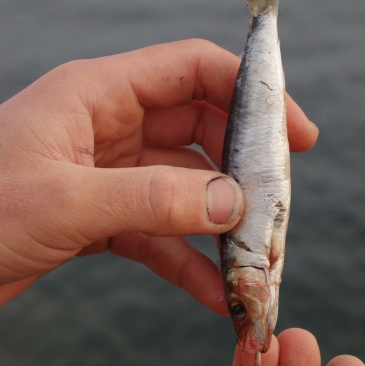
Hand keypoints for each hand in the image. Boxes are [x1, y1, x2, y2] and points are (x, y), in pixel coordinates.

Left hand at [0, 40, 317, 312]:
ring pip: (183, 188)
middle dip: (243, 170)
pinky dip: (186, 261)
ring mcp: (105, 174)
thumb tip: (235, 204)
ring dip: (220, 224)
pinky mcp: (97, 219)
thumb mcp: (67, 202)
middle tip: (279, 212)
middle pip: (198, 131)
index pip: (193, 70)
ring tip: (255, 264)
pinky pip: (158, 234)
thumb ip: (154, 199)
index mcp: (98, 94)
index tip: (297, 134)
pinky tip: (213, 295)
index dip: (250, 92)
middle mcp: (108, 126)